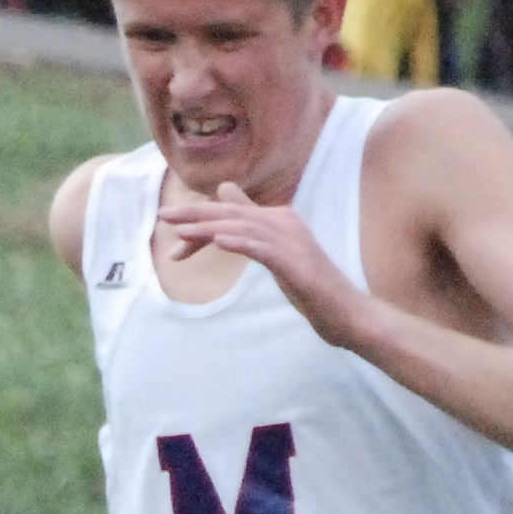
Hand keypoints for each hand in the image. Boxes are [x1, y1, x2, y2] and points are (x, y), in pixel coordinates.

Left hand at [157, 181, 367, 341]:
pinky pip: (266, 250)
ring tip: (182, 230)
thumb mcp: (277, 255)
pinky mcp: (299, 266)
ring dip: (211, 227)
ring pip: (245, 228)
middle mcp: (287, 225)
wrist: (348, 316)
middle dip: (197, 215)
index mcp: (281, 221)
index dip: (202, 221)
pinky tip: (220, 242)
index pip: (233, 213)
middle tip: (164, 217)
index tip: (174, 233)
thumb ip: (255, 228)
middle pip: (235, 214)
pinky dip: (242, 243)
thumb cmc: (312, 289)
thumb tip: (230, 198)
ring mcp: (294, 244)